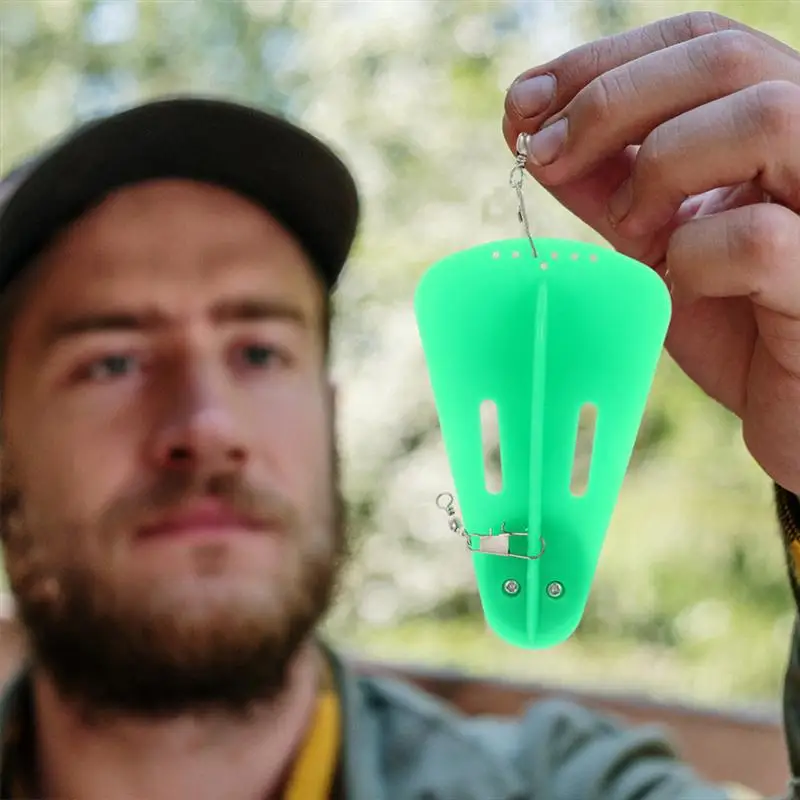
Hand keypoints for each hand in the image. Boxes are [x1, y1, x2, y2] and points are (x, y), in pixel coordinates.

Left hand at [503, 12, 799, 492]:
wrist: (789, 407)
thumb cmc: (731, 320)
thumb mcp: (655, 241)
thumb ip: (606, 185)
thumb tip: (528, 132)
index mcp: (775, 126)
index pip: (698, 43)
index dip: (602, 62)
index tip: (522, 101)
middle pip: (724, 57)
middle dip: (607, 100)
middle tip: (542, 153)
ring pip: (764, 119)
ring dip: (662, 167)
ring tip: (633, 231)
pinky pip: (757, 238)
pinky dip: (695, 259)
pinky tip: (682, 288)